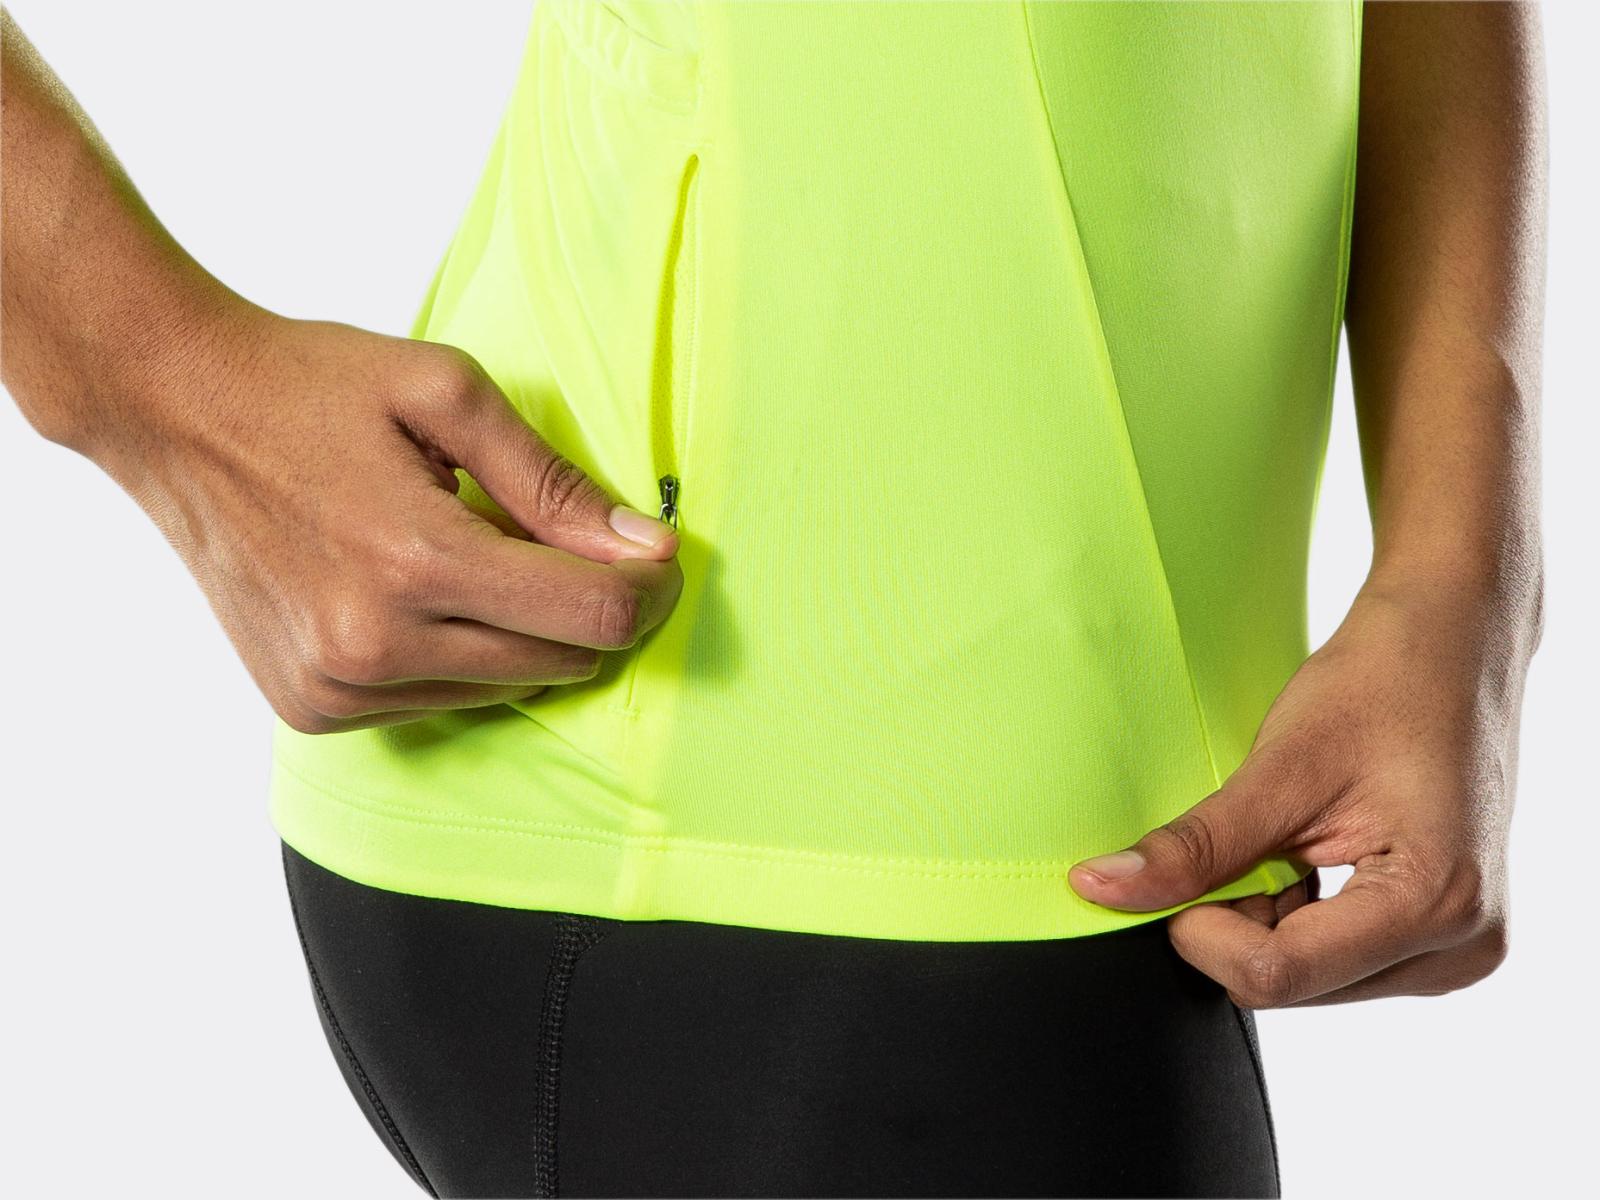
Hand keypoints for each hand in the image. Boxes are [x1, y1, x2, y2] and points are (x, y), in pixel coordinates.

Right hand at [90, 304, 681, 732]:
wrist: (172, 408)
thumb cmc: (309, 385)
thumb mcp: (447, 395)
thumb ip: (554, 481)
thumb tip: (645, 546)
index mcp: (417, 561)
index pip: (594, 617)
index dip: (648, 588)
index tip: (653, 555)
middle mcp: (375, 646)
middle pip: (560, 662)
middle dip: (586, 606)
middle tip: (563, 541)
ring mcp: (337, 689)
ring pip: (505, 691)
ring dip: (517, 633)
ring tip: (464, 551)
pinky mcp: (312, 709)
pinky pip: (439, 704)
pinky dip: (456, 656)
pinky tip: (414, 590)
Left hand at [1067, 582, 1537, 1006]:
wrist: (1451, 649)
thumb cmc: (1381, 686)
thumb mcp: (1280, 766)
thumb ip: (1196, 844)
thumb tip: (1099, 888)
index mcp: (1433, 903)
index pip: (1277, 972)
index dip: (1199, 928)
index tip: (1174, 869)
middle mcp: (1460, 947)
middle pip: (1290, 984)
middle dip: (1235, 922)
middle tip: (1238, 837)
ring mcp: (1457, 951)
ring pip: (1307, 982)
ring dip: (1265, 920)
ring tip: (1286, 839)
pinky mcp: (1442, 942)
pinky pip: (1336, 964)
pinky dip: (1296, 920)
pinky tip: (1305, 857)